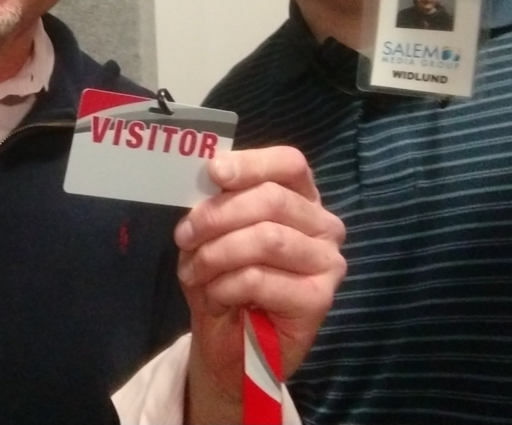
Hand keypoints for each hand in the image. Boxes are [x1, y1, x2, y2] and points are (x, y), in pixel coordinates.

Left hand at [175, 147, 345, 423]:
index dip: (251, 163)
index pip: (289, 163)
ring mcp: (327, 260)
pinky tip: (216, 298)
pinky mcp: (319, 298)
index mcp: (300, 196)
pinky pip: (260, 279)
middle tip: (184, 236)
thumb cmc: (225, 279)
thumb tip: (212, 175)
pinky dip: (225, 286)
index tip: (213, 172)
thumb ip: (217, 201)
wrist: (230, 348)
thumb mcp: (213, 233)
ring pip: (266, 238)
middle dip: (218, 215)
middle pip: (272, 199)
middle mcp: (323, 223)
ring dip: (217, 254)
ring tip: (193, 271)